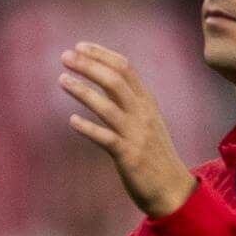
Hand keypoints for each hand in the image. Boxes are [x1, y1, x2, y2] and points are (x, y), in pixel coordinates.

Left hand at [60, 43, 196, 218]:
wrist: (173, 189)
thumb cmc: (154, 154)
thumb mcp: (147, 121)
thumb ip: (129, 101)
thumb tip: (106, 80)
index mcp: (146, 102)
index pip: (125, 69)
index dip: (102, 55)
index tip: (80, 46)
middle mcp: (142, 114)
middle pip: (115, 80)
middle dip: (89, 65)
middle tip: (65, 56)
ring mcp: (136, 134)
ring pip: (107, 106)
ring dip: (83, 91)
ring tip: (62, 80)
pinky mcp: (128, 156)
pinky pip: (106, 138)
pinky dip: (88, 128)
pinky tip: (72, 121)